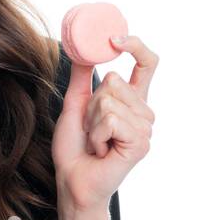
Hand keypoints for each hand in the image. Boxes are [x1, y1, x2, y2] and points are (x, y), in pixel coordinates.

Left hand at [52, 35, 157, 216]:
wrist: (72, 179)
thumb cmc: (75, 148)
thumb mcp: (75, 105)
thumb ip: (82, 77)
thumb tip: (82, 50)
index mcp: (132, 102)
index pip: (147, 65)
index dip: (136, 47)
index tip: (116, 39)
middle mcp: (143, 113)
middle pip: (115, 81)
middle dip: (92, 105)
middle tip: (92, 129)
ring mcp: (145, 129)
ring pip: (110, 101)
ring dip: (93, 122)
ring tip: (96, 141)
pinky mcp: (140, 143)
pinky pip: (112, 119)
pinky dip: (98, 134)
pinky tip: (102, 150)